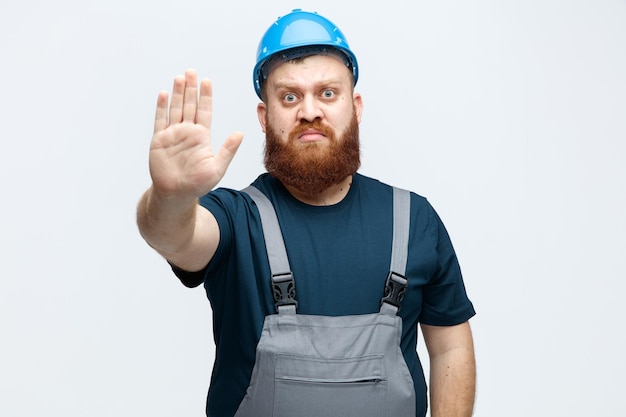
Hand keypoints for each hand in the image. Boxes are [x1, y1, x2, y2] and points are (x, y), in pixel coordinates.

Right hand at [149, 69, 242, 199]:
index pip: (204, 111)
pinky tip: (163, 94)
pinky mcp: (159, 140)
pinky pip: (160, 121)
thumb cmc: (197, 184)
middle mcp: (187, 132)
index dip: (205, 96)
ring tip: (179, 78)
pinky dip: (161, 108)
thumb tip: (240, 134)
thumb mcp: (217, 167)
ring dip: (177, 93)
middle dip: (191, 88)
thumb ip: (228, 150)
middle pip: (189, 105)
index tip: (207, 81)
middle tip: (192, 71)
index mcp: (202, 136)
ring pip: (175, 109)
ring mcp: (173, 135)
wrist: (176, 194)